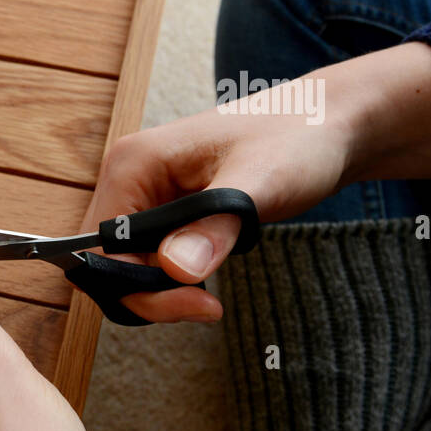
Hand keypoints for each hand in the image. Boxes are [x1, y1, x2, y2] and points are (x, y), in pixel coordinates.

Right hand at [87, 41, 430, 322]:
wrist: (329, 124)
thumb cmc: (298, 137)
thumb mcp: (260, 184)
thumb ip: (214, 226)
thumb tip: (175, 269)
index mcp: (133, 164)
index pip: (101, 246)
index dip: (137, 285)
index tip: (193, 302)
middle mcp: (128, 178)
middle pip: (106, 260)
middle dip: (148, 293)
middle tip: (205, 307)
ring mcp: (145, 193)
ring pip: (126, 264)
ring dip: (161, 289)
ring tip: (208, 295)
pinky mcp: (164, 209)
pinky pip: (149, 257)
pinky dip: (172, 278)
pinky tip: (205, 278)